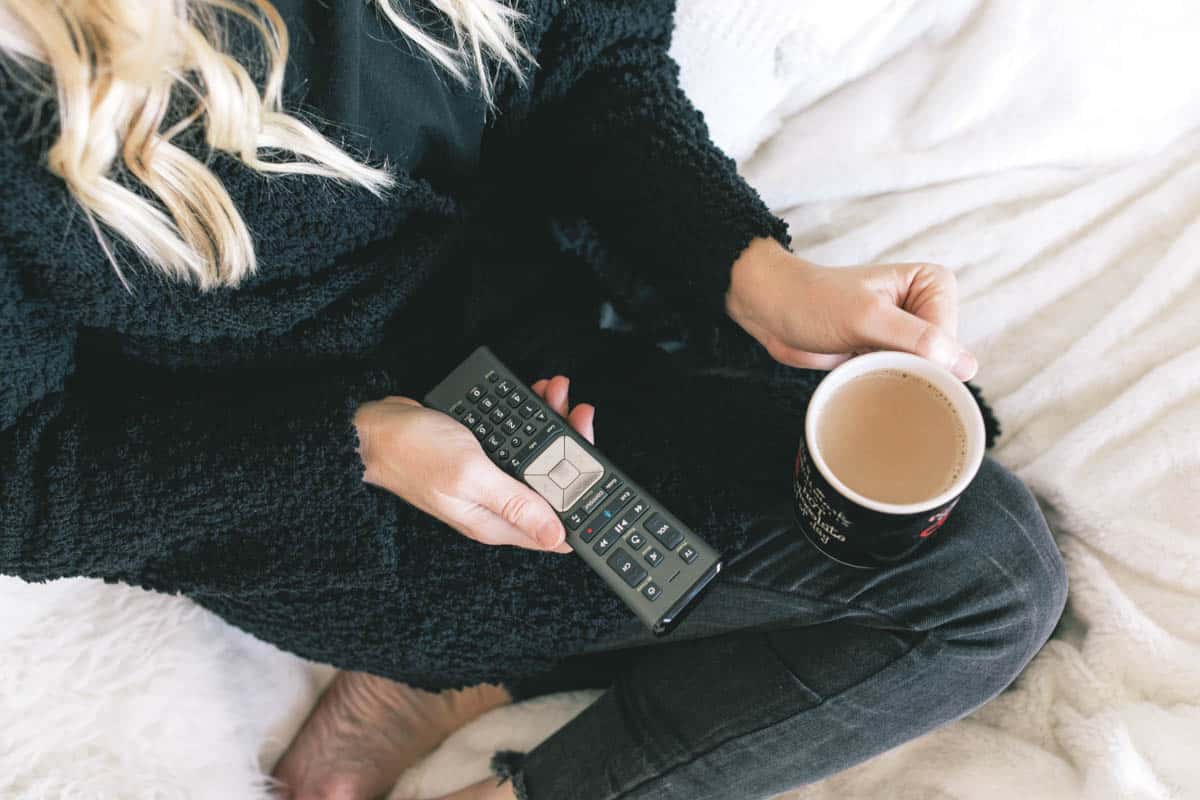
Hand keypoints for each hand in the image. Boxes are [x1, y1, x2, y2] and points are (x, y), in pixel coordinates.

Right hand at [353, 375, 594, 553]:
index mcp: (495, 523)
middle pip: (552, 486)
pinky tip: (535, 396)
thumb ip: (516, 503)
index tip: (599, 467)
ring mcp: (489, 482)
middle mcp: (496, 506)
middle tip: (579, 413)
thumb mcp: (471, 476)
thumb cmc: (413, 452)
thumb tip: (557, 537)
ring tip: (557, 393)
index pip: (556, 527)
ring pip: (537, 459)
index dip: (583, 500)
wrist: (373, 429)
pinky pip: (518, 443)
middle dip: (572, 449)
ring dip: (553, 425)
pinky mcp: (482, 460)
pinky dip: (530, 419)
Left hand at [725, 238, 977, 379]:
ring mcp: (907, 331)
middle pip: (939, 359)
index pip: (947, 339)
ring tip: (861, 362)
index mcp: (932, 283)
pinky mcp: (888, 350)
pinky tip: (862, 373)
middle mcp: (926, 305)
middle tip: (867, 357)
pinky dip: (884, 382)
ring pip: (922, 371)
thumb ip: (917, 340)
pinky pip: (901, 377)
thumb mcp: (866, 319)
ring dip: (894, 377)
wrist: (772, 310)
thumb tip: (967, 366)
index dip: (918, 355)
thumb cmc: (813, 302)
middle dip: (906, 367)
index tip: (880, 349)